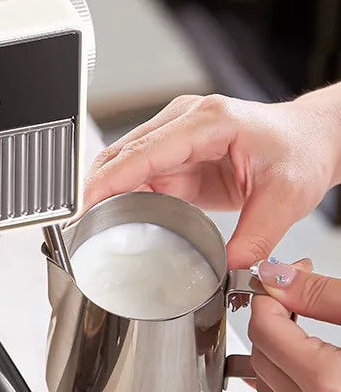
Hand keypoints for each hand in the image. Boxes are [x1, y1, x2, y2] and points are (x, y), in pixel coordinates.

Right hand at [83, 90, 340, 266]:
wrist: (312, 140)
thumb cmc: (301, 151)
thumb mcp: (286, 198)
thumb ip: (255, 237)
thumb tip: (227, 269)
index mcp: (209, 122)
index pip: (147, 150)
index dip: (113, 177)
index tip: (87, 201)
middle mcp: (187, 122)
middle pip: (125, 153)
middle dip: (98, 188)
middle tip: (80, 225)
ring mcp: (179, 138)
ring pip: (127, 165)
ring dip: (109, 194)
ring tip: (91, 227)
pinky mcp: (179, 158)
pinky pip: (141, 177)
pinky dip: (126, 197)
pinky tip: (116, 220)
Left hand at [249, 261, 340, 391]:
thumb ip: (321, 296)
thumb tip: (279, 277)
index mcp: (328, 384)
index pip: (264, 330)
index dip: (267, 293)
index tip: (285, 271)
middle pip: (261, 355)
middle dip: (270, 315)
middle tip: (293, 285)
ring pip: (269, 382)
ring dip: (273, 344)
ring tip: (296, 312)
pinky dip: (283, 373)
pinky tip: (294, 351)